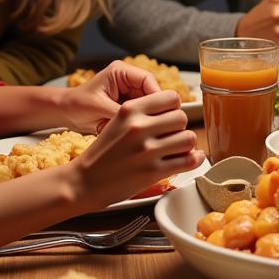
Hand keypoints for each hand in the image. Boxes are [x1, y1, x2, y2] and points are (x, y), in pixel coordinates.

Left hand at [59, 59, 163, 133]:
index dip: (157, 96)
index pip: (148, 80)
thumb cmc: (77, 105)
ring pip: (151, 104)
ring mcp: (131, 92)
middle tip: (156, 125)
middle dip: (155, 108)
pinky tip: (139, 131)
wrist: (66, 113)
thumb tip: (140, 122)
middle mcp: (129, 80)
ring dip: (148, 117)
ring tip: (146, 130)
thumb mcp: (99, 107)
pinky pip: (143, 113)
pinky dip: (142, 122)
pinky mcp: (130, 105)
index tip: (162, 112)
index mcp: (121, 71)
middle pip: (153, 92)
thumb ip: (120, 112)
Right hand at [73, 90, 202, 209]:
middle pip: (182, 117)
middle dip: (179, 127)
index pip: (171, 97)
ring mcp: (147, 150)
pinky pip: (189, 160)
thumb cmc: (103, 152)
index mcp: (130, 110)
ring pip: (188, 138)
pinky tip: (190, 158)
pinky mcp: (153, 171)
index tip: (169, 116)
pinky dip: (194, 159)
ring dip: (186, 144)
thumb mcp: (117, 121)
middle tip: (172, 135)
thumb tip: (176, 110)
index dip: (174, 108)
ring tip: (177, 148)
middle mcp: (139, 127)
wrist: (84, 181)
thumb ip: (143, 113)